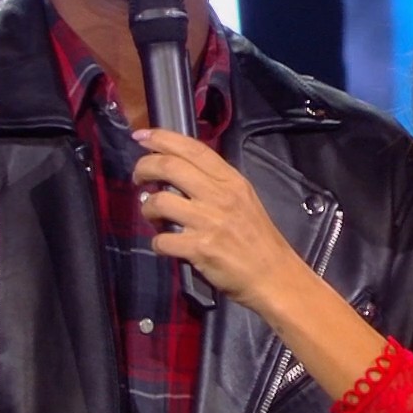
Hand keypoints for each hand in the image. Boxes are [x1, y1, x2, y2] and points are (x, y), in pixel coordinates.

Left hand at [132, 128, 311, 310]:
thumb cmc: (258, 239)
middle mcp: (220, 196)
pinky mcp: (200, 248)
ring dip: (147, 208)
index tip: (142, 136)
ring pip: (160, 201)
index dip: (163, 138)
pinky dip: (157, 242)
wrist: (274, 276)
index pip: (193, 149)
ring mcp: (209, 222)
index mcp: (232, 181)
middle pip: (170, 167)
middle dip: (144, 167)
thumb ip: (216, 184)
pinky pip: (162, 240)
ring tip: (152, 215)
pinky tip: (165, 245)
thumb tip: (178, 173)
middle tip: (138, 177)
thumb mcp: (244, 200)